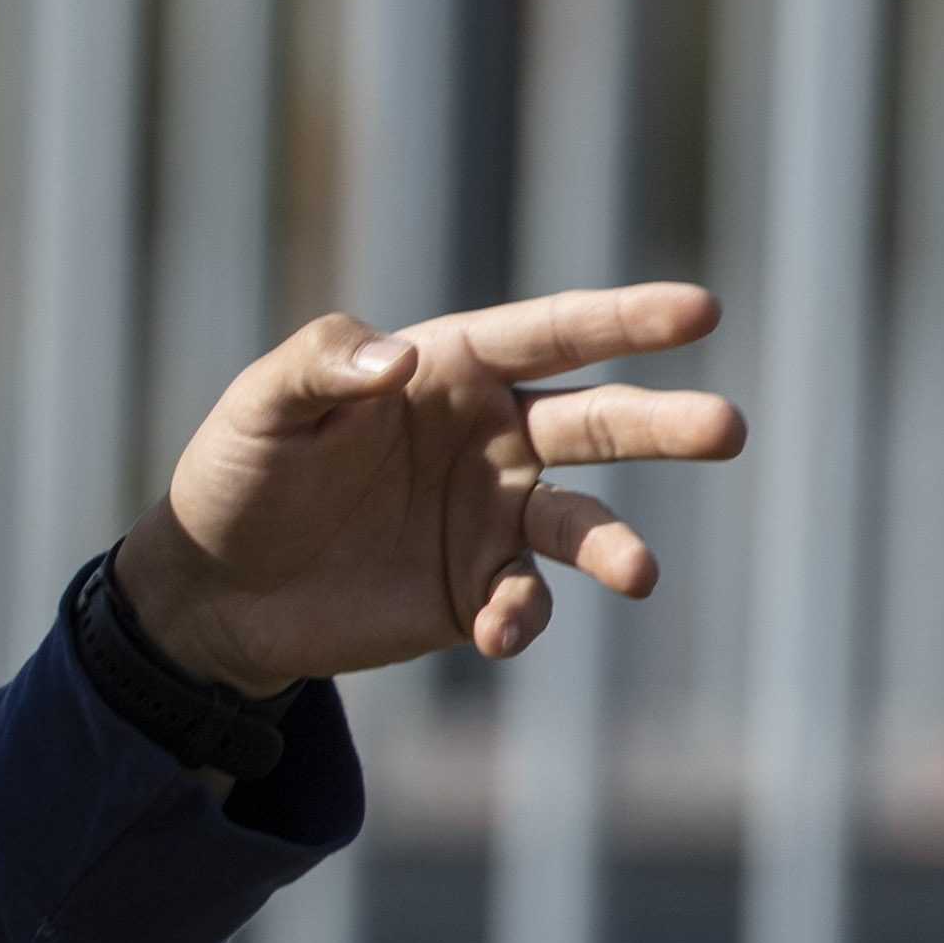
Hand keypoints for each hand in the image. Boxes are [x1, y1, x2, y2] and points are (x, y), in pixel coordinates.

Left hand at [113, 284, 747, 689]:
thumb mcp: (260, 408)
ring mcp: (494, 516)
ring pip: (581, 520)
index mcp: (451, 368)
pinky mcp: (479, 589)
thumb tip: (399, 357)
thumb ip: (322, 366)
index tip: (702, 311)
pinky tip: (497, 631)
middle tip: (727, 430)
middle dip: (664, 424)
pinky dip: (524, 615)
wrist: (215, 588)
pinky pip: (527, 600)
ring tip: (640, 573)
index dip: (626, 319)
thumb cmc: (238, 474)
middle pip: (597, 421)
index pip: (551, 333)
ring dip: (615, 546)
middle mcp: (493, 435)